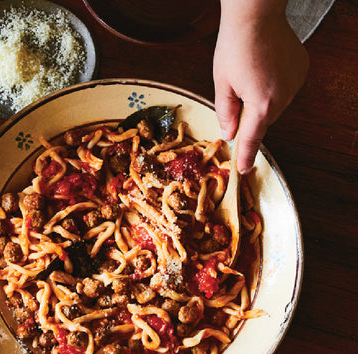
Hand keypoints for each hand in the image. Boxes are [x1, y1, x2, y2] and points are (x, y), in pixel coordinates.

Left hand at [213, 8, 308, 172]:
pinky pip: (284, 90)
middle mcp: (283, 97)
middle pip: (262, 121)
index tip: (244, 169)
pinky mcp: (300, 72)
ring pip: (274, 106)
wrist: (256, 14)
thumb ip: (226, 113)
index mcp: (261, 104)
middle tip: (236, 93)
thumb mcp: (222, 84)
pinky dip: (273, 88)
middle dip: (248, 116)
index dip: (246, 156)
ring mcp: (295, 84)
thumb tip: (231, 133)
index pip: (252, 138)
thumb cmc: (235, 46)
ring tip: (250, 75)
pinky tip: (263, 70)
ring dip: (260, 101)